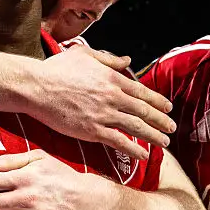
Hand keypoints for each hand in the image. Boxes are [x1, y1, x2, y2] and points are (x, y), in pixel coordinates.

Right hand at [20, 45, 174, 160]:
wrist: (37, 87)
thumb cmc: (56, 69)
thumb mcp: (84, 54)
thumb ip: (108, 58)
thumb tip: (127, 60)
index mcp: (112, 78)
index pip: (142, 92)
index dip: (157, 101)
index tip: (167, 107)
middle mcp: (112, 96)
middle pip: (144, 111)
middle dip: (161, 120)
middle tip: (172, 127)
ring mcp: (103, 114)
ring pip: (136, 127)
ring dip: (153, 135)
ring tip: (164, 142)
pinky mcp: (92, 130)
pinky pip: (119, 141)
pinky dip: (133, 149)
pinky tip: (143, 155)